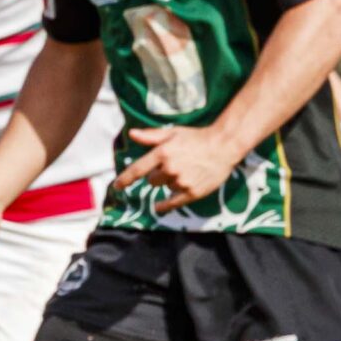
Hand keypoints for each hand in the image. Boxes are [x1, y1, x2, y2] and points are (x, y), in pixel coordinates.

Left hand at [110, 123, 242, 214]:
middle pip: (152, 180)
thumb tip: (131, 133)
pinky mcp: (192, 192)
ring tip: (185, 171)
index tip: (117, 186)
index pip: (137, 170)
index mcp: (162, 153)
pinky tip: (159, 207)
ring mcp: (181, 181)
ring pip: (165, 188)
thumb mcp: (172, 133)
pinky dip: (165, 205)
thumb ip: (150, 136)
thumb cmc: (196, 138)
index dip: (125, 179)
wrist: (224, 145)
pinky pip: (172, 203)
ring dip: (170, 182)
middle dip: (157, 175)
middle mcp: (170, 168)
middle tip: (172, 166)